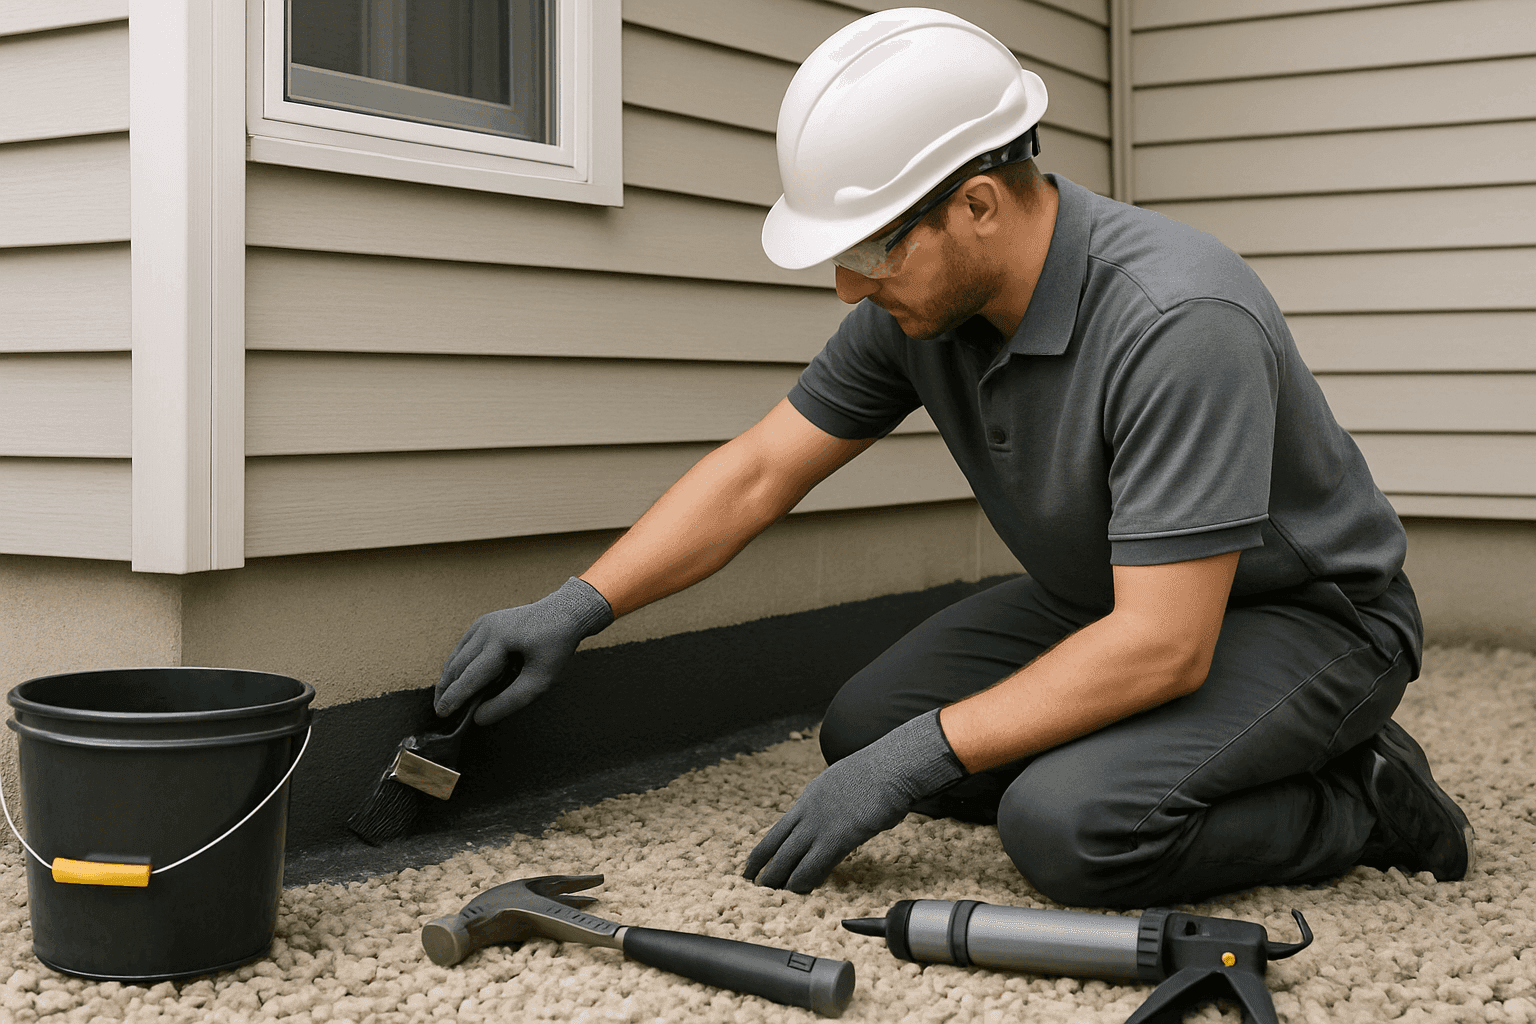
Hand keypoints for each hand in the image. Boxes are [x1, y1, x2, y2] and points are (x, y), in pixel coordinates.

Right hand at [436, 577, 613, 725]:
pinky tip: (454, 680)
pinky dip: (456, 665)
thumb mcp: (541, 680)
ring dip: (447, 679)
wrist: (563, 612)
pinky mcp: (483, 623)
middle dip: (446, 690)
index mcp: (501, 640)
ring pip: (456, 656)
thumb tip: (479, 718)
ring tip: (442, 700)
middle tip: (439, 711)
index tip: (442, 714)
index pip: (471, 675)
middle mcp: (486, 628)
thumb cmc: (555, 647)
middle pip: (458, 665)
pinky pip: (463, 648)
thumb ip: (510, 701)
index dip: (455, 697)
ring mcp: (482, 623)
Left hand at [743, 711, 965, 892]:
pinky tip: (800, 891)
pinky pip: (814, 865)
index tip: (752, 863)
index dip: (764, 850)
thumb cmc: (878, 774)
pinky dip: (804, 881)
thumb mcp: (843, 782)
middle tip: (754, 884)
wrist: (891, 767)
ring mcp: (820, 825)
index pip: (779, 830)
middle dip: (764, 868)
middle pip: (777, 846)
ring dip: (779, 878)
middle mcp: (808, 811)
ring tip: (770, 893)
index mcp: (809, 798)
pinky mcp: (838, 837)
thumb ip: (834, 801)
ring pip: (789, 858)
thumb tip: (839, 814)